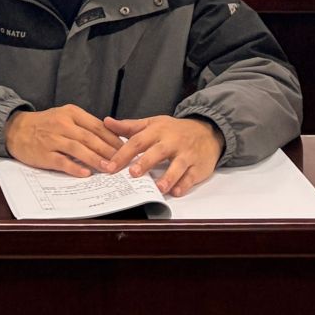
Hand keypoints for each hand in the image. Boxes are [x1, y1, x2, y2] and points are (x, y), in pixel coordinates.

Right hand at [2, 105, 121, 176]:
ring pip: (78, 149)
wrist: (16, 129)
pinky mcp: (44, 154)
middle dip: (109, 150)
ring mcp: (53, 139)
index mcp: (71, 113)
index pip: (97, 126)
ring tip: (109, 169)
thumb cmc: (45, 125)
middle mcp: (63, 124)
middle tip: (123, 161)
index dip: (113, 138)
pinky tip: (85, 174)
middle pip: (90, 138)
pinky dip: (74, 167)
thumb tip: (108, 139)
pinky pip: (62, 161)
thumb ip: (84, 126)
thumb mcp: (65, 117)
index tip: (126, 148)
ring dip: (95, 159)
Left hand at [104, 115, 224, 197]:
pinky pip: (192, 176)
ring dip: (168, 177)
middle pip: (157, 152)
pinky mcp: (199, 166)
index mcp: (158, 131)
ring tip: (158, 188)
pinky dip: (184, 184)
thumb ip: (129, 126)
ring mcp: (187, 154)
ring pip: (178, 165)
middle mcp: (172, 142)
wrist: (207, 131)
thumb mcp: (153, 124)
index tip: (110, 167)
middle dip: (145, 163)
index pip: (138, 141)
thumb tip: (106, 123)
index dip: (123, 154)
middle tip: (132, 174)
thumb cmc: (174, 130)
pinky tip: (176, 191)